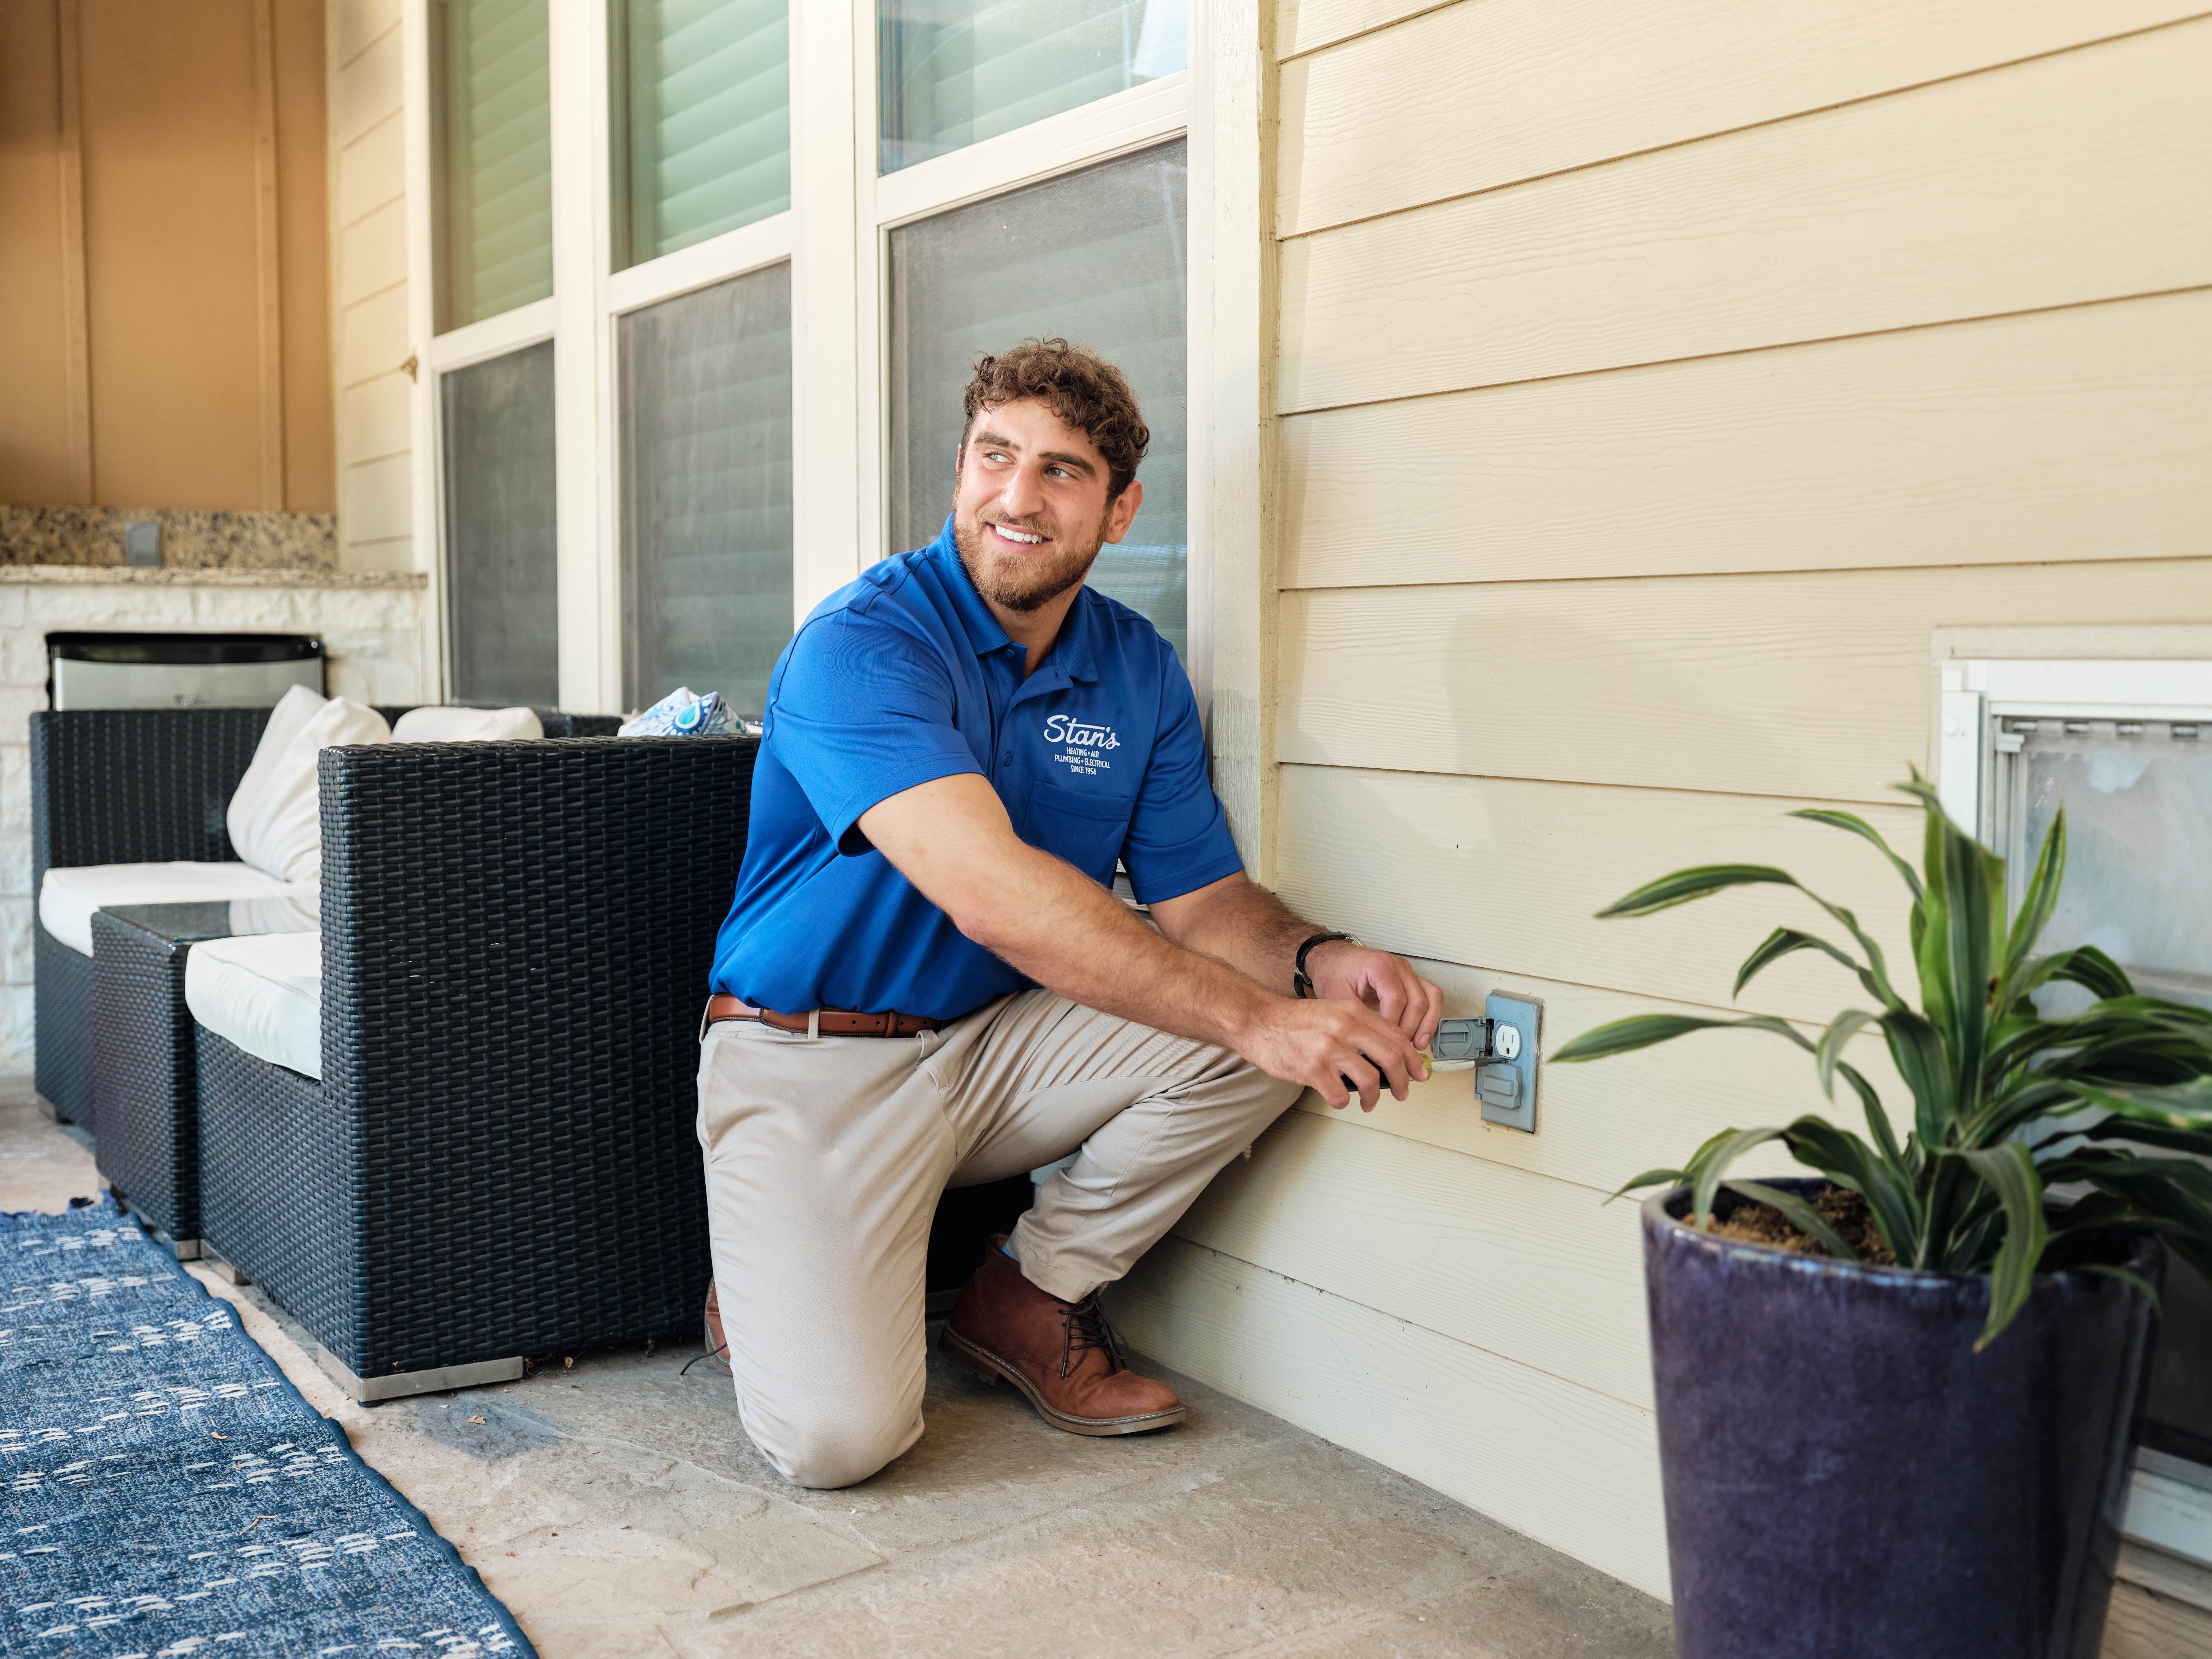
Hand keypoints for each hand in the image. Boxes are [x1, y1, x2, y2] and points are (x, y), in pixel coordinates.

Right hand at [1232, 992, 1432, 1112]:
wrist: (1257, 1021)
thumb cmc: (1292, 1020)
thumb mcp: (1332, 1012)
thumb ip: (1359, 1027)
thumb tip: (1388, 1054)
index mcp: (1352, 1012)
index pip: (1396, 1036)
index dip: (1412, 1059)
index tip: (1418, 1072)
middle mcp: (1344, 1027)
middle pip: (1391, 1057)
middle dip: (1403, 1081)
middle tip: (1403, 1092)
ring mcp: (1328, 1049)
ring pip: (1370, 1080)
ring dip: (1374, 1098)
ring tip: (1369, 1102)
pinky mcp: (1312, 1069)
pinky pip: (1340, 1095)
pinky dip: (1344, 1102)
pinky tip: (1339, 1098)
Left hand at [1303, 940, 1442, 1048]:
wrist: (1333, 959)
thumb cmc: (1334, 973)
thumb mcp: (1337, 996)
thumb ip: (1355, 1017)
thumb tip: (1369, 1044)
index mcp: (1380, 966)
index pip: (1396, 1000)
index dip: (1392, 1026)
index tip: (1384, 1043)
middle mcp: (1398, 966)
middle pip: (1417, 1001)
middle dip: (1410, 1030)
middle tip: (1400, 1050)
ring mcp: (1408, 971)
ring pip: (1431, 997)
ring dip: (1427, 1024)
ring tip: (1417, 1046)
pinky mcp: (1412, 979)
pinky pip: (1432, 995)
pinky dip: (1431, 1015)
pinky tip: (1423, 1035)